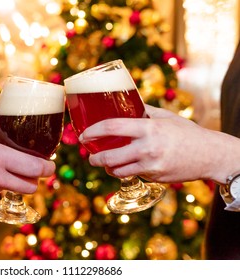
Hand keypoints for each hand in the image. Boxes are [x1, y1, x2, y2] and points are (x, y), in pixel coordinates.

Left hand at [79, 105, 238, 183]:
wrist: (210, 154)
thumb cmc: (187, 132)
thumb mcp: (166, 116)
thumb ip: (145, 112)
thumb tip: (126, 106)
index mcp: (148, 128)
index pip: (112, 127)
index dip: (93, 131)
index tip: (83, 135)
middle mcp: (147, 147)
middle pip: (109, 157)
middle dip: (94, 158)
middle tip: (90, 156)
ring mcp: (151, 165)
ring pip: (118, 171)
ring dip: (107, 168)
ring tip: (104, 163)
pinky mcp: (155, 177)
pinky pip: (133, 175)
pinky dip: (125, 172)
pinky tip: (125, 167)